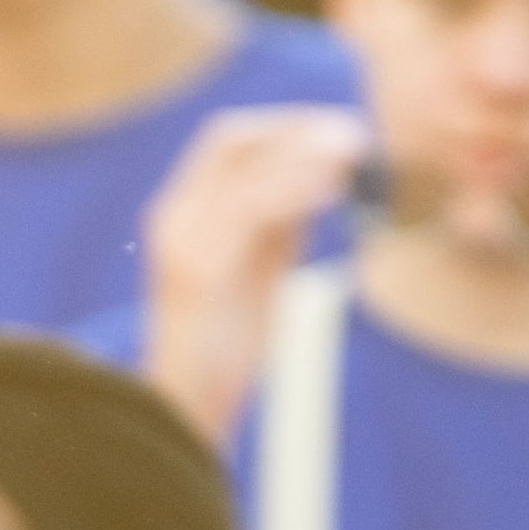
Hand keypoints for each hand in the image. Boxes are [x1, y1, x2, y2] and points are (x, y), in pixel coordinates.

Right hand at [140, 105, 367, 446]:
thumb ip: (281, 222)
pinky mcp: (197, 268)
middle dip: (296, 128)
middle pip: (230, 138)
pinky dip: (295, 188)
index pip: (229, 140)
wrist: (190, 404)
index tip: (338, 129)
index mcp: (185, 211)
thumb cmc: (227, 343)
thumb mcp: (260, 268)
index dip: (286, 124)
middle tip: (354, 136)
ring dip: (304, 152)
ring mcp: (181, 239)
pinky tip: (333, 189)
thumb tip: (325, 176)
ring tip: (354, 156)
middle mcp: (174, 215)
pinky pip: (249, 208)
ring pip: (242, 166)